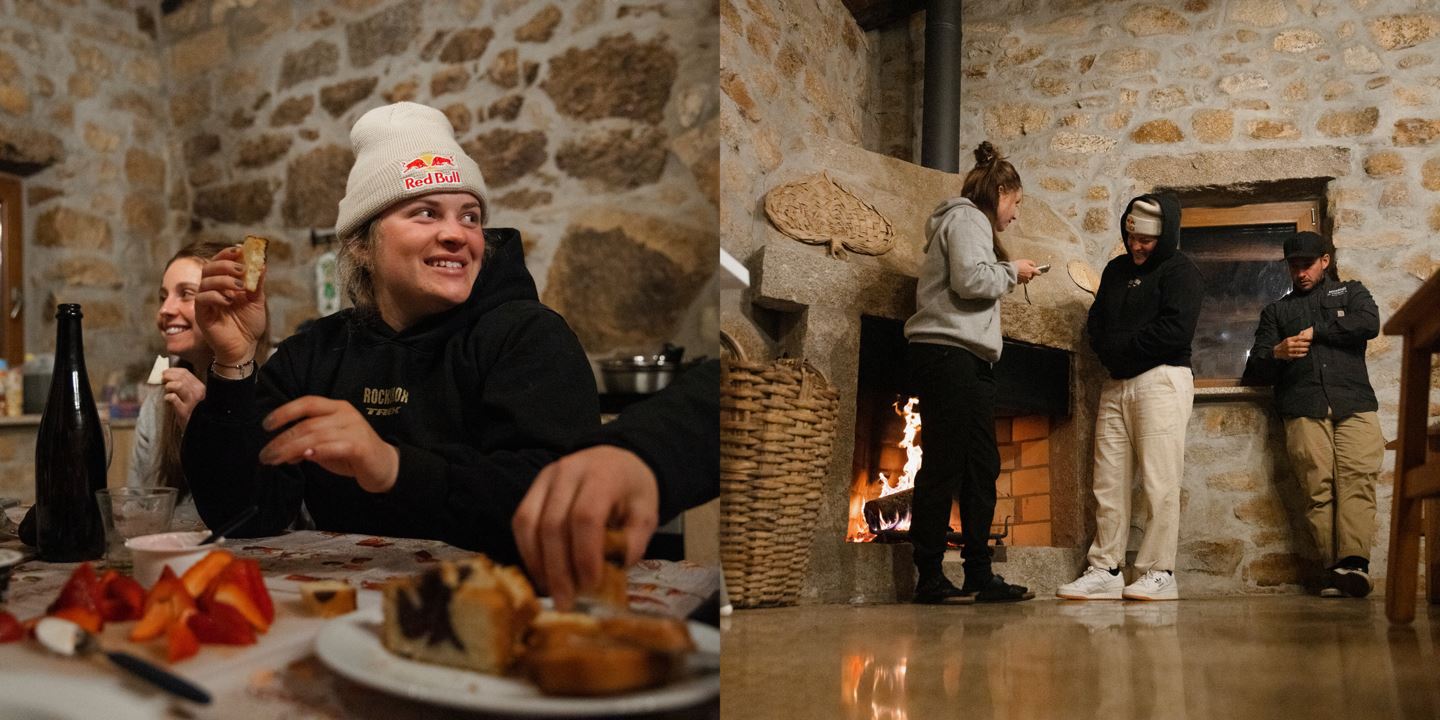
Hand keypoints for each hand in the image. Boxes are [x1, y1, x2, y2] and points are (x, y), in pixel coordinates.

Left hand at [160, 368, 205, 428]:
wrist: (198, 427)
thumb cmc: (192, 410)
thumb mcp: (192, 396)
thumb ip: (185, 385)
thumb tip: (168, 375)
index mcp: (200, 387)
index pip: (185, 373)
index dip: (172, 370)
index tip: (165, 372)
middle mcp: (198, 393)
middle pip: (181, 377)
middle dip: (168, 376)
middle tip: (162, 379)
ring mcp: (192, 402)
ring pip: (179, 385)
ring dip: (169, 385)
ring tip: (167, 389)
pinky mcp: (184, 411)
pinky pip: (173, 398)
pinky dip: (168, 397)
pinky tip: (167, 399)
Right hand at [196, 246, 266, 365]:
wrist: (244, 347)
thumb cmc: (248, 325)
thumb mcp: (257, 301)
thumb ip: (256, 284)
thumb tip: (262, 264)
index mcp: (224, 284)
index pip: (220, 263)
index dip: (227, 254)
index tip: (239, 249)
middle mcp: (212, 290)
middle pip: (209, 268)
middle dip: (225, 264)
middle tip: (241, 268)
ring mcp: (205, 302)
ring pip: (205, 281)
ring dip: (223, 279)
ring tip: (240, 286)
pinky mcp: (201, 314)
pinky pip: (202, 298)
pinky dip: (215, 296)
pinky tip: (229, 301)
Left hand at [259, 396, 399, 492]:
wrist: (384, 466)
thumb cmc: (352, 453)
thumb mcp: (326, 446)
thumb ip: (306, 444)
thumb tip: (281, 451)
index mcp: (336, 408)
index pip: (307, 403)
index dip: (285, 412)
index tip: (266, 425)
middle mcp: (345, 414)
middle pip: (307, 424)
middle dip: (282, 439)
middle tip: (265, 455)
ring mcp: (354, 429)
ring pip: (316, 436)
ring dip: (291, 449)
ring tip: (275, 460)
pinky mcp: (360, 447)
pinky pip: (334, 446)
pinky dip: (318, 451)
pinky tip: (305, 457)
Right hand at [512, 445, 659, 610]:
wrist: (616, 460)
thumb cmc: (632, 491)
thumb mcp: (646, 515)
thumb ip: (632, 543)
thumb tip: (610, 574)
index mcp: (603, 475)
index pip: (586, 517)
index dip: (585, 554)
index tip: (591, 585)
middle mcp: (568, 471)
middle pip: (553, 524)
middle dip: (558, 569)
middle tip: (566, 601)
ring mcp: (545, 477)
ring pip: (529, 523)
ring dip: (538, 564)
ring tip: (552, 592)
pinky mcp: (532, 488)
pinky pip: (521, 522)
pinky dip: (528, 552)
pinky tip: (542, 574)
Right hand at [1014, 259, 1038, 283]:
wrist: (1010, 270)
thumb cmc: (1018, 265)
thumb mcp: (1026, 261)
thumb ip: (1032, 263)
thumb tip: (1034, 265)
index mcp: (1032, 270)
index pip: (1039, 273)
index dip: (1038, 272)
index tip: (1037, 271)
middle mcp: (1029, 276)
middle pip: (1032, 277)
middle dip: (1030, 275)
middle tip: (1025, 271)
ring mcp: (1024, 280)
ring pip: (1027, 280)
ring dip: (1025, 278)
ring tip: (1021, 274)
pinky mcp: (1019, 282)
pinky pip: (1021, 282)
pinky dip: (1020, 280)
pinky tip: (1018, 276)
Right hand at [1274, 327, 1312, 359]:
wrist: (1277, 351)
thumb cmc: (1285, 344)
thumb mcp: (1289, 339)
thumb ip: (1296, 337)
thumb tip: (1303, 332)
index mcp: (1289, 339)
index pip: (1298, 337)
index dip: (1304, 338)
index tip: (1309, 338)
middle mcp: (1288, 344)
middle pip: (1299, 344)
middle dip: (1306, 344)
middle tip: (1309, 343)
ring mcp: (1289, 350)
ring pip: (1299, 350)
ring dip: (1305, 349)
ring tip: (1308, 348)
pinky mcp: (1289, 355)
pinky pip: (1297, 355)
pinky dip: (1302, 354)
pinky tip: (1305, 353)